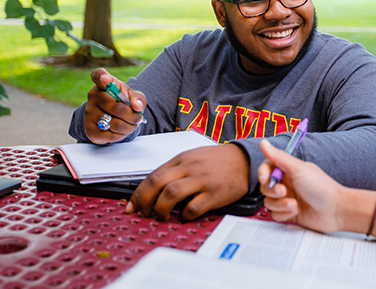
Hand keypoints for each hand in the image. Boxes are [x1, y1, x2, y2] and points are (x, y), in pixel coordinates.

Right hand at [84, 68, 146, 144]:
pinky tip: (121, 130)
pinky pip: (111, 136)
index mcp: (104, 83)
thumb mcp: (134, 97)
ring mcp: (89, 113)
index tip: (105, 78)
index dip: (102, 77)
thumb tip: (137, 106)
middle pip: (117, 108)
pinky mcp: (90, 129)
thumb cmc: (125, 102)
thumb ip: (138, 99)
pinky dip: (121, 135)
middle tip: (138, 118)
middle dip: (133, 116)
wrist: (115, 117)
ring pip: (116, 124)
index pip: (98, 76)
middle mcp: (93, 96)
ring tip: (131, 124)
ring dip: (129, 127)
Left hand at [125, 143, 249, 220]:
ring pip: (171, 194)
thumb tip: (152, 190)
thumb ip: (174, 170)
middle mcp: (189, 168)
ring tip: (161, 216)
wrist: (244, 160)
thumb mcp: (192, 158)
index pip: (152, 175)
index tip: (131, 206)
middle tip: (143, 213)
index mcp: (181, 160)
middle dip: (144, 201)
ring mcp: (202, 181)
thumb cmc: (216, 161)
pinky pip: (193, 207)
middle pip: (157, 183)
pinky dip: (184, 215)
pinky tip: (184, 216)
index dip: (138, 193)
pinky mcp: (214, 194)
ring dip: (161, 209)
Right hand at [258, 139, 343, 232]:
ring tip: (294, 204)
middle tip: (284, 191)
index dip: (263, 173)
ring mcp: (287, 199)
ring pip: (269, 202)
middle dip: (273, 191)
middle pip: (265, 187)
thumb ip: (278, 157)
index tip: (265, 178)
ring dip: (280, 204)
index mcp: (289, 170)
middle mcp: (287, 184)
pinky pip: (275, 215)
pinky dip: (284, 214)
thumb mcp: (298, 169)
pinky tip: (296, 211)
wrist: (335, 210)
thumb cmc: (321, 187)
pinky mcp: (289, 213)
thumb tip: (264, 142)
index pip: (267, 168)